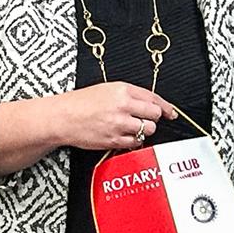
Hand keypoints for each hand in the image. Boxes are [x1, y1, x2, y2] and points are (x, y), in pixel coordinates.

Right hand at [52, 81, 175, 150]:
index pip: (153, 98)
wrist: (62, 117)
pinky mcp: (113, 140)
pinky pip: (135, 143)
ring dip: (144, 130)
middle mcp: (122, 107)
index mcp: (122, 90)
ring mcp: (118, 125)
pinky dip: (134, 141)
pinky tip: (125, 136)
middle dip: (153, 118)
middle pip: (154, 115)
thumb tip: (153, 104)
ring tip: (131, 127)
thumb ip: (131, 95)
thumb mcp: (108, 89)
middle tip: (145, 119)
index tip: (171, 113)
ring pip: (147, 130)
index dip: (165, 107)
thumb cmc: (82, 102)